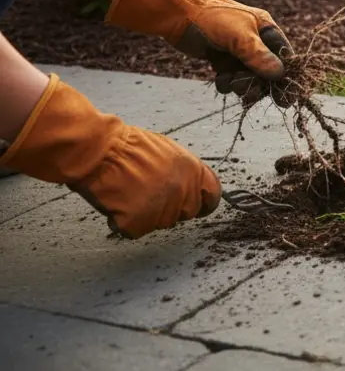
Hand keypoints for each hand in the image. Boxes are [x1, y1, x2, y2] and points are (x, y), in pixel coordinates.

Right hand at [0, 75, 220, 238]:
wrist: (99, 152)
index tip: (198, 206)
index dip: (204, 202)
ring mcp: (162, 209)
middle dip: (171, 208)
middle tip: (148, 194)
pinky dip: (124, 222)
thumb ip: (183, 171)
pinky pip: (135, 230)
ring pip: (160, 223)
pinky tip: (117, 203)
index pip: (212, 196)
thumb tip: (189, 185)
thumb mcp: (168, 150)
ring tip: (129, 193)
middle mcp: (183, 192)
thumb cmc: (128, 146)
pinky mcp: (139, 223)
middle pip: (186, 213)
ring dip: (146, 214)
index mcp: (193, 171)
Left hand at [105, 0, 291, 103]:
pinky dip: (226, 82)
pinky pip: (231, 76)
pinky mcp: (221, 58)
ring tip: (230, 83)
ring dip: (240, 84)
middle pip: (265, 70)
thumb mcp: (240, 36)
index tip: (286, 99)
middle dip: (257, 83)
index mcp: (265, 28)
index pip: (283, 55)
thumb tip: (280, 74)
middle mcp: (254, 40)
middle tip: (250, 94)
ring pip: (247, 76)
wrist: (177, 15)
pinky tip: (220, 80)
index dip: (285, 76)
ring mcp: (237, 50)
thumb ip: (259, 56)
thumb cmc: (212, 19)